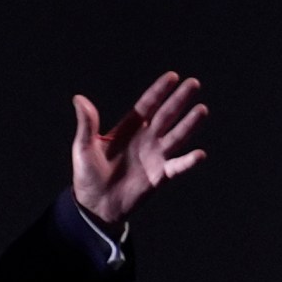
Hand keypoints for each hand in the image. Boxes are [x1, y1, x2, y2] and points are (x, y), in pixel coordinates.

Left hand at [69, 68, 206, 226]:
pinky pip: (177, 167)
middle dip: (179, 100)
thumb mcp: (84, 146)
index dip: (159, 91)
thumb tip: (79, 99)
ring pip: (176, 136)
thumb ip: (87, 123)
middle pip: (166, 115)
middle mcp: (146, 139)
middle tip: (194, 83)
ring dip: (189, 124)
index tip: (172, 77)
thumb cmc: (87, 175)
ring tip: (202, 109)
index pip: (148, 105)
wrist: (95, 205)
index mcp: (129, 128)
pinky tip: (200, 154)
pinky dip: (188, 162)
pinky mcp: (160, 176)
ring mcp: (155, 156)